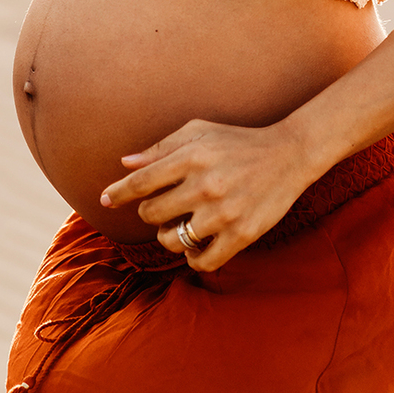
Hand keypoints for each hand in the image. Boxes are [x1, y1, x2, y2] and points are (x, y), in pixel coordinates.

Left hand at [99, 118, 315, 271]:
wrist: (289, 154)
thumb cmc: (237, 141)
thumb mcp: (199, 132)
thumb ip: (161, 148)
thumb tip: (125, 163)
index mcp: (192, 156)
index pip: (141, 182)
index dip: (117, 193)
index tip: (104, 200)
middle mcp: (205, 185)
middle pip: (151, 214)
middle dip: (150, 213)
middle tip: (161, 208)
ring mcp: (223, 213)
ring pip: (173, 240)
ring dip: (168, 236)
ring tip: (179, 226)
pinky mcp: (241, 234)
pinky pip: (202, 261)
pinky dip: (192, 258)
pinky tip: (195, 248)